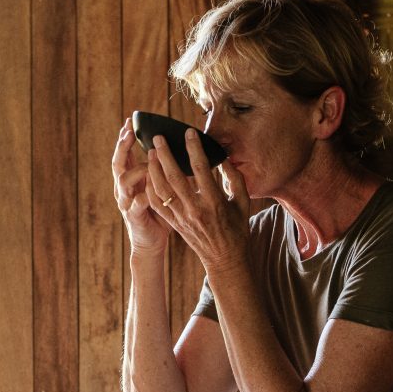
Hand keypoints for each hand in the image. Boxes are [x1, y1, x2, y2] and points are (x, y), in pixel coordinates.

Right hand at [112, 118, 170, 255]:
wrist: (150, 242)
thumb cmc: (159, 214)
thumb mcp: (162, 189)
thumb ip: (167, 172)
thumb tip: (183, 152)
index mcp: (130, 180)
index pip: (125, 154)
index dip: (125, 138)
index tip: (129, 121)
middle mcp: (124, 188)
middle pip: (118, 162)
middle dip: (122, 146)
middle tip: (129, 132)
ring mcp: (126, 202)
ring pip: (123, 181)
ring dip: (135, 169)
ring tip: (147, 162)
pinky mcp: (133, 216)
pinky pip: (135, 204)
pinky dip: (141, 197)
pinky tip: (148, 192)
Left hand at [145, 128, 251, 276]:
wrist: (225, 258)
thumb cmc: (236, 229)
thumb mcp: (242, 202)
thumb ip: (235, 179)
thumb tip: (225, 158)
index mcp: (214, 202)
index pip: (201, 170)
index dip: (194, 149)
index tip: (189, 133)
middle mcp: (195, 209)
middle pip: (175, 178)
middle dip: (165, 155)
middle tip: (158, 138)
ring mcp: (182, 218)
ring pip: (162, 190)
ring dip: (154, 170)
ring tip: (151, 153)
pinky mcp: (174, 224)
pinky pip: (157, 205)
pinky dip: (151, 188)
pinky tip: (149, 175)